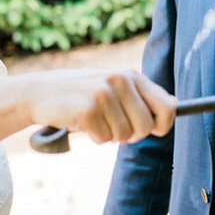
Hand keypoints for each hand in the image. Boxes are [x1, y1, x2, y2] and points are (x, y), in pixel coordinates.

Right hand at [24, 69, 173, 144]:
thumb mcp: (112, 86)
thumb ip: (140, 94)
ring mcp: (104, 94)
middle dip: (131, 134)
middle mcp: (120, 81)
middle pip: (146, 127)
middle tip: (113, 127)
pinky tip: (82, 123)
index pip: (167, 106)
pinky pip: (104, 138)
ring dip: (110, 135)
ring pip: (124, 135)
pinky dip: (94, 137)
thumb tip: (174, 105)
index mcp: (131, 75)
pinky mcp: (89, 109)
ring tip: (95, 121)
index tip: (154, 130)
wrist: (39, 93)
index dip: (163, 125)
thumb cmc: (80, 94)